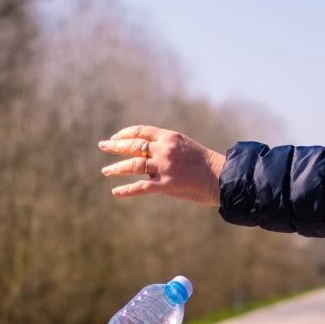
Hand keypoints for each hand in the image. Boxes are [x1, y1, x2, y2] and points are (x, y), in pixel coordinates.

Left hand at [98, 125, 225, 204]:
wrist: (222, 178)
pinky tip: (116, 192)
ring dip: (116, 168)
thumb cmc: (206, 164)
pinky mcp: (166, 185)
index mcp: (169, 137)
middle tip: (103, 146)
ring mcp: (164, 167)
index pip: (140, 131)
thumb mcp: (185, 148)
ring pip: (133, 166)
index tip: (115, 138)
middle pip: (133, 146)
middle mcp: (164, 149)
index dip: (125, 134)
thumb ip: (167, 149)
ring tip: (105, 171)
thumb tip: (148, 155)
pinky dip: (126, 190)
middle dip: (115, 146)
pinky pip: (141, 187)